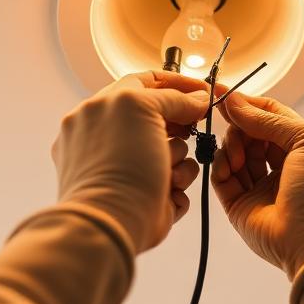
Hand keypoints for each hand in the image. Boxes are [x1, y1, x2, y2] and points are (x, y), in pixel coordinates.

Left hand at [52, 71, 210, 253]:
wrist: (113, 219)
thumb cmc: (118, 162)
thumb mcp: (142, 108)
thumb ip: (172, 97)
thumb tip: (198, 99)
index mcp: (101, 110)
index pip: (142, 83)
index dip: (175, 84)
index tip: (202, 90)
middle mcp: (112, 137)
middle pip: (162, 118)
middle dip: (179, 127)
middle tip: (189, 131)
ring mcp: (129, 167)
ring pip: (174, 150)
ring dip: (178, 158)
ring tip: (167, 172)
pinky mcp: (147, 194)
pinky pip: (178, 180)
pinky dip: (179, 183)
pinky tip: (168, 190)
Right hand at [211, 93, 303, 278]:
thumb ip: (269, 119)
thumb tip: (233, 100)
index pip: (272, 115)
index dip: (249, 104)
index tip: (222, 93)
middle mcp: (282, 164)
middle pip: (250, 132)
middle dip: (241, 127)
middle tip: (237, 131)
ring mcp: (260, 185)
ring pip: (234, 151)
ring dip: (232, 147)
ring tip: (238, 159)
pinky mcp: (239, 204)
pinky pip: (221, 176)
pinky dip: (221, 166)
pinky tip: (229, 168)